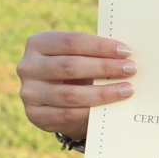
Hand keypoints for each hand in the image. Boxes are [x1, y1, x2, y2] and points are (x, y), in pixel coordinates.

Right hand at [16, 30, 136, 140]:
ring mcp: (28, 92)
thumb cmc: (73, 69)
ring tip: (126, 89)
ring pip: (70, 94)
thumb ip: (94, 52)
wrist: (55, 99)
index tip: (126, 52)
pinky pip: (66, 114)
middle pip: (70, 66)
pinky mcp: (34, 115)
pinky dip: (90, 111)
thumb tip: (126, 54)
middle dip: (104, 67)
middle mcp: (28, 66)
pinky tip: (109, 108)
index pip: (72, 42)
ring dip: (102, 92)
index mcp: (38, 43)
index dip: (101, 47)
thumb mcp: (77, 55)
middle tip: (131, 69)